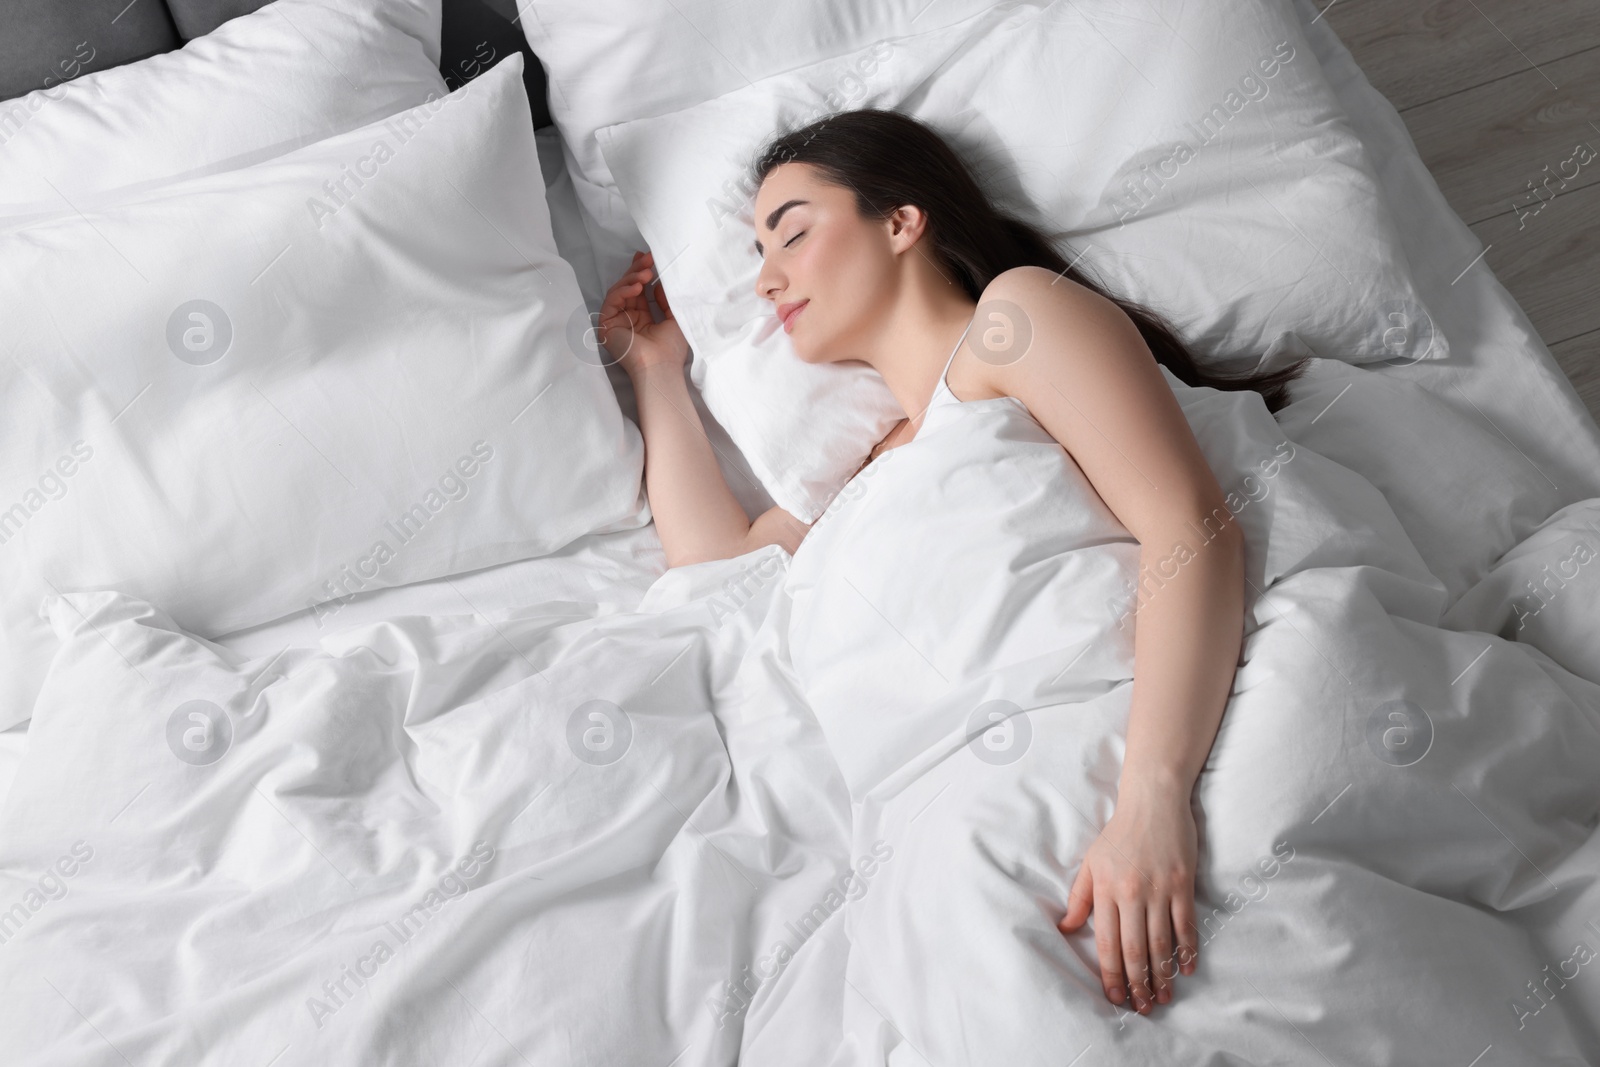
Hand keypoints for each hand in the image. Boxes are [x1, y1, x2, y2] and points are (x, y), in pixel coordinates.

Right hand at [598, 250, 689, 376]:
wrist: (661, 367)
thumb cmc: (671, 348)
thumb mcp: (675, 316)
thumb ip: (666, 298)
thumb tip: (658, 282)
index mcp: (643, 318)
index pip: (639, 290)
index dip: (641, 272)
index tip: (648, 256)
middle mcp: (628, 318)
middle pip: (627, 287)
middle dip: (636, 271)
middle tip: (647, 258)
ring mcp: (616, 322)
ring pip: (618, 291)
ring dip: (631, 279)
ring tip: (646, 273)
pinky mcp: (606, 325)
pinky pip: (612, 301)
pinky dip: (623, 291)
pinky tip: (637, 287)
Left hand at [1058, 780, 1199, 1013]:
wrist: (1153, 801)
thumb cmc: (1119, 832)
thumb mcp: (1091, 862)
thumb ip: (1080, 897)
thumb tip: (1066, 927)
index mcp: (1105, 889)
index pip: (1106, 943)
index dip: (1111, 974)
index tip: (1114, 997)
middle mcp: (1131, 893)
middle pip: (1134, 949)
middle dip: (1137, 983)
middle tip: (1142, 1007)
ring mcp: (1159, 889)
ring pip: (1160, 942)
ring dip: (1162, 974)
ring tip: (1163, 997)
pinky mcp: (1182, 884)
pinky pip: (1186, 924)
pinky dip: (1187, 949)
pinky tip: (1186, 968)